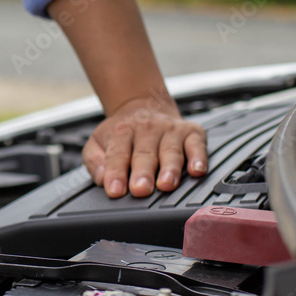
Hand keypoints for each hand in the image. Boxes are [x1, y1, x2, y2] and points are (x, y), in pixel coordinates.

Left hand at [83, 95, 207, 197]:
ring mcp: (170, 130)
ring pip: (171, 151)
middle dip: (143, 173)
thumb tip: (102, 178)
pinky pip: (197, 145)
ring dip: (170, 169)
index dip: (116, 173)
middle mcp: (147, 130)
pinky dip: (199, 158)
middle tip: (140, 190)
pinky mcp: (191, 133)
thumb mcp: (98, 142)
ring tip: (166, 185)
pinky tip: (197, 170)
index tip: (115, 190)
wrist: (144, 105)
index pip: (117, 154)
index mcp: (122, 132)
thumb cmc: (122, 132)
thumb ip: (95, 161)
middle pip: (145, 154)